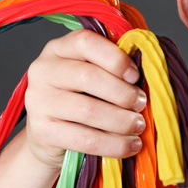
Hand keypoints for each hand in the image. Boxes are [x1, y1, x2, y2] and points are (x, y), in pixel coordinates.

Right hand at [22, 29, 147, 168]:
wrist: (50, 138)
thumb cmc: (81, 100)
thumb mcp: (92, 77)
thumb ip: (112, 68)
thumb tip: (150, 71)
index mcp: (58, 49)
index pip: (85, 42)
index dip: (115, 58)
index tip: (135, 76)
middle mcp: (43, 70)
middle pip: (87, 76)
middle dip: (122, 93)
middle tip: (141, 104)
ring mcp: (38, 101)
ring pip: (88, 109)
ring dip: (121, 120)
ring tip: (138, 126)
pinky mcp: (41, 130)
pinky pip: (85, 138)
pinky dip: (113, 144)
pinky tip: (129, 146)